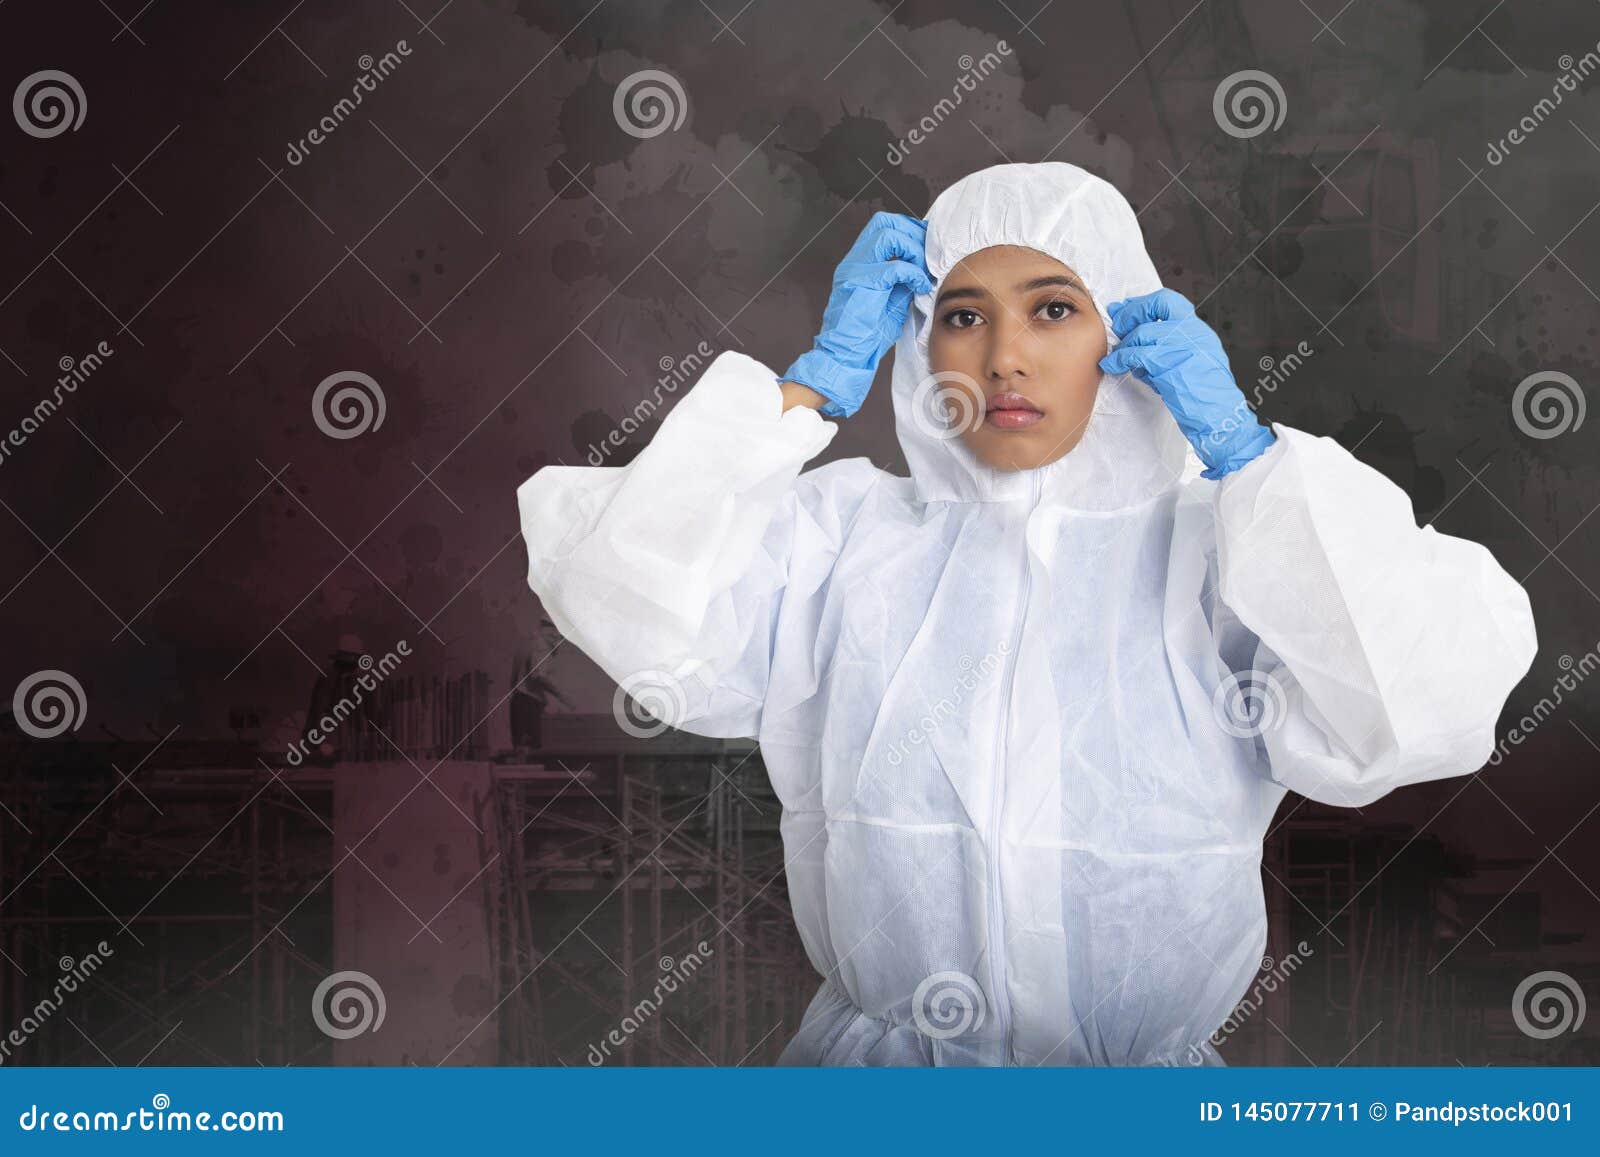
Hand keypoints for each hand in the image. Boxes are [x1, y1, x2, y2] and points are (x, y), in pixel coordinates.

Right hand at [782, 211, 933, 418]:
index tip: (926, 245)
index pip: (883, 225)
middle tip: (928, 255)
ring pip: (889, 236)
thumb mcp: (890, 298)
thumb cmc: (866, 332)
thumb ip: (903, 278)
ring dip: (913, 250)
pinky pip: (895, 266)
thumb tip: (926, 266)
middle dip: (912, 233)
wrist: (845, 354)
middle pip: (885, 222)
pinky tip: (920, 286)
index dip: (908, 228)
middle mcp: (854, 259)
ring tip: (923, 271)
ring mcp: (855, 269)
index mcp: (859, 261)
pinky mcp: (861, 283)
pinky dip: (913, 274)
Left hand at [1098, 289, 1275, 479]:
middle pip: (1157, 305)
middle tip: (1115, 323)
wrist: (1221, 418)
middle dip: (1131, 312)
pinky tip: (1112, 365)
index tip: (1126, 310)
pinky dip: (1119, 359)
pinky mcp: (1170, 363)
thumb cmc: (1205, 399)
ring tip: (1114, 356)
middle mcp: (1194, 332)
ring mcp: (1183, 345)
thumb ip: (1169, 350)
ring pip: (1143, 332)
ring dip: (1123, 344)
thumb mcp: (1191, 365)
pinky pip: (1137, 354)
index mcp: (1199, 331)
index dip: (1144, 304)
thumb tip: (1136, 345)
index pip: (1170, 303)